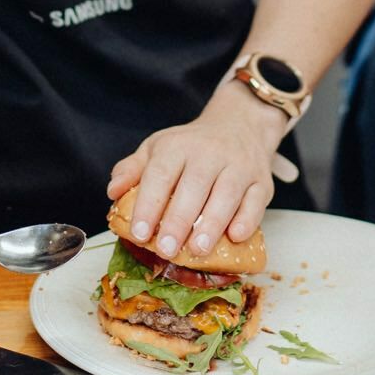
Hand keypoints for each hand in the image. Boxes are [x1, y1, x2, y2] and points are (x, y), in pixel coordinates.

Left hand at [106, 82, 287, 258]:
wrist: (239, 124)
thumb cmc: (191, 146)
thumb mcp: (158, 148)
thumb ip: (133, 169)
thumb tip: (113, 191)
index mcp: (178, 146)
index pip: (161, 173)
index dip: (149, 204)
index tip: (140, 233)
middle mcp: (210, 152)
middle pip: (194, 185)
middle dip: (179, 220)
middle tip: (166, 249)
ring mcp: (239, 165)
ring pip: (228, 193)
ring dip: (213, 223)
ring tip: (198, 250)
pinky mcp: (262, 181)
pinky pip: (256, 200)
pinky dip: (247, 219)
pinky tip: (235, 237)